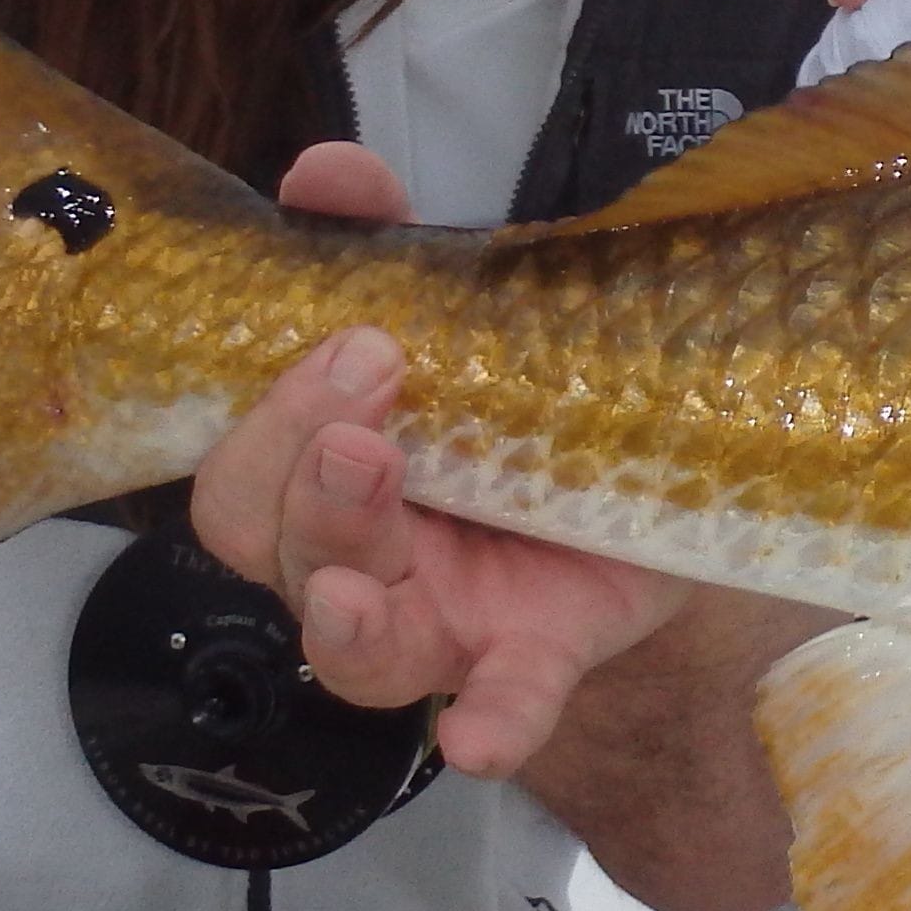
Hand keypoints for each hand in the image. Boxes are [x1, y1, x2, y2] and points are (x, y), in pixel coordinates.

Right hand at [187, 142, 688, 777]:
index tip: (349, 341)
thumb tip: (326, 172)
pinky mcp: (543, 650)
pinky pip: (506, 699)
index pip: (238, 475)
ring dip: (347, 610)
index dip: (267, 422)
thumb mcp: (471, 310)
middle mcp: (370, 558)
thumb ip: (388, 243)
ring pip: (360, 646)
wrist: (671, 462)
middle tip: (373, 415)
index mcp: (327, 474)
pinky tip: (480, 737)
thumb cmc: (530, 399)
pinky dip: (493, 719)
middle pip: (279, 552)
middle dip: (309, 484)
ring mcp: (450, 618)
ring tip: (363, 567)